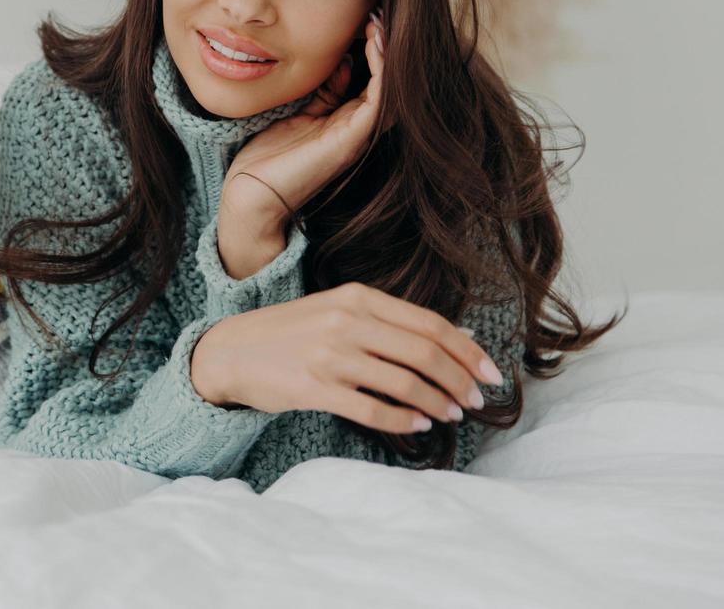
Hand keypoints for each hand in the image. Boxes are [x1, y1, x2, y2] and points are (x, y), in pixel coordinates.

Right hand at [191, 280, 503, 432]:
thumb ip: (390, 322)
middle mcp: (346, 322)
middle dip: (458, 380)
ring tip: (450, 415)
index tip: (491, 374)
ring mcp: (329, 355)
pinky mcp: (314, 388)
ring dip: (436, 403)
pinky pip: (373, 410)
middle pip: (423, 353)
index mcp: (356, 297)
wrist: (231, 351)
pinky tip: (416, 426)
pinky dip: (402, 421)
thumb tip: (458, 339)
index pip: (428, 324)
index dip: (467, 351)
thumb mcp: (338, 311)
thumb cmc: (292, 333)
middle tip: (474, 400)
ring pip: (404, 383)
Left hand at [221, 8, 390, 235]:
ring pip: (388, 88)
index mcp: (343, 120)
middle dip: (384, 45)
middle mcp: (356, 128)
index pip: (368, 77)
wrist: (251, 197)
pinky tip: (373, 43)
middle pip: (385, 81)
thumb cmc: (265, 159)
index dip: (370, 46)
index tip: (364, 16)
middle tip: (377, 12)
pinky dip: (380, 70)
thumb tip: (339, 59)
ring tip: (378, 22)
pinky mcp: (350, 140)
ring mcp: (356, 135)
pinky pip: (378, 99)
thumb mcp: (296, 111)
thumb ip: (320, 90)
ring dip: (387, 53)